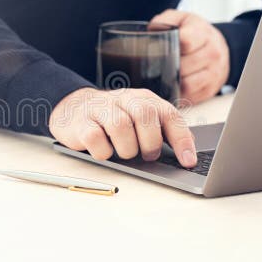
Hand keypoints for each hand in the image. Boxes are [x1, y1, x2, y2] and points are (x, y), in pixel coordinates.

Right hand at [49, 87, 197, 166]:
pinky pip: (95, 138)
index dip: (181, 140)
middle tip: (148, 155)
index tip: (188, 162)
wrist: (73, 108)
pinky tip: (104, 150)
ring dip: (126, 148)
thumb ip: (163, 131)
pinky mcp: (81, 122)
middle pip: (145, 115)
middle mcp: (124, 99)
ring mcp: (101, 109)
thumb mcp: (141, 119)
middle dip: (150, 142)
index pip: (169, 115)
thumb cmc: (113, 118)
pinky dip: (103, 151)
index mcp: (144, 99)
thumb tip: (187, 153)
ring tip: (124, 152)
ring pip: (120, 126)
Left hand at [149, 10, 229, 103]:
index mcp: (202, 33)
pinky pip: (191, 96)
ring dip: (173, 82)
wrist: (218, 45)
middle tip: (157, 66)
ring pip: (187, 84)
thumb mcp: (181, 19)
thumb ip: (164, 21)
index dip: (169, 47)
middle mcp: (212, 53)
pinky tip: (173, 86)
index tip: (160, 49)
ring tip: (165, 76)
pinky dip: (179, 93)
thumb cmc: (195, 33)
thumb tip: (149, 32)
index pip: (185, 42)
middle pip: (183, 66)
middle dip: (167, 67)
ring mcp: (214, 73)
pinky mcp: (211, 89)